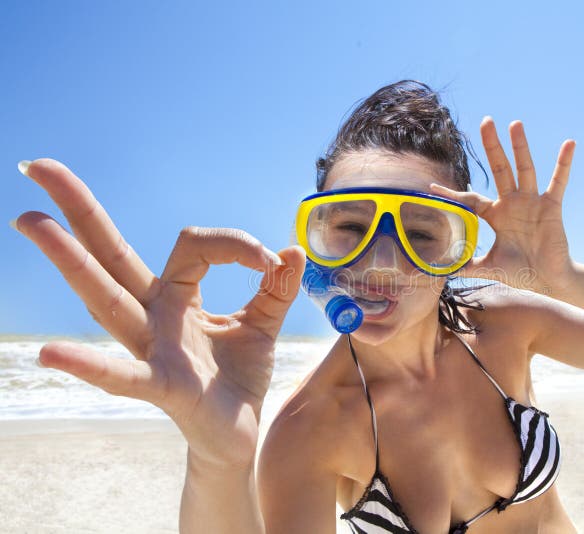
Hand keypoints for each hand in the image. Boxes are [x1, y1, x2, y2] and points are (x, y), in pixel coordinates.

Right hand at [12, 159, 304, 467]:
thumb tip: (294, 249)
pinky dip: (89, 365)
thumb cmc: (238, 378)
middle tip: (37, 166)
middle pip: (111, 255)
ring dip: (71, 260)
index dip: (234, 245)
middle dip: (79, 211)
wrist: (238, 433)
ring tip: (31, 221)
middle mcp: (152, 316)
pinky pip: (122, 376)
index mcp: (176, 296)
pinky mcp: (159, 386)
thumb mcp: (263, 324)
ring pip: (106, 299)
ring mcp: (150, 349)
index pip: (193, 244)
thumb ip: (276, 289)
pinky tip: (49, 354)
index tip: (270, 262)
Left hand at [431, 117, 577, 295]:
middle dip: (492, 146)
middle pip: (499, 169)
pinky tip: (569, 143)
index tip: (432, 187)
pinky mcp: (551, 207)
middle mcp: (513, 203)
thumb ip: (465, 266)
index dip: (452, 193)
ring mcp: (532, 202)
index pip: (471, 198)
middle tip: (486, 121)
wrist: (548, 280)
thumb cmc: (520, 272)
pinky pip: (558, 182)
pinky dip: (564, 163)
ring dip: (520, 147)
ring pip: (524, 169)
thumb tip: (440, 273)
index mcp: (496, 214)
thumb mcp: (487, 267)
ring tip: (514, 123)